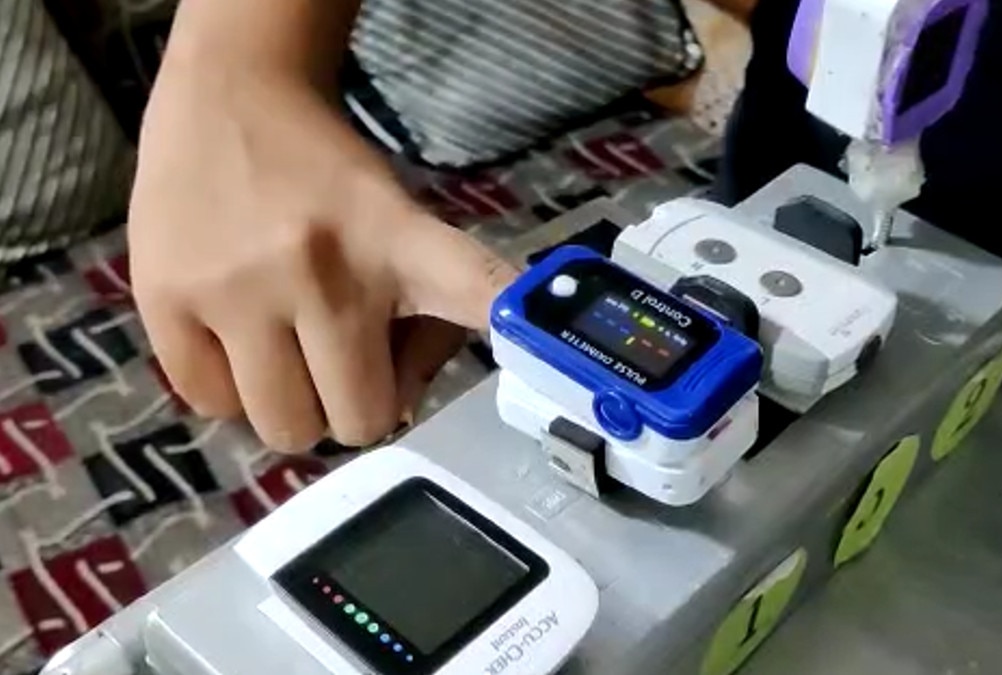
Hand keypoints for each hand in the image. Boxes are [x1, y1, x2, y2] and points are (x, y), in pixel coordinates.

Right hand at [130, 52, 514, 452]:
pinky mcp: (166, 299)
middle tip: (343, 361)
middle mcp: (324, 272)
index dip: (512, 324)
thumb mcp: (398, 220)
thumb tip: (411, 393)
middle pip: (361, 421)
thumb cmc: (326, 175)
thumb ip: (424, 307)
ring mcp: (238, 290)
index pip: (475, 290)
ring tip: (287, 352)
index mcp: (400, 242)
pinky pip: (212, 406)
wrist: (229, 95)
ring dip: (294, 405)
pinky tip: (235, 339)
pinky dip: (230, 390)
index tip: (542, 347)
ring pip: (285, 430)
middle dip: (359, 404)